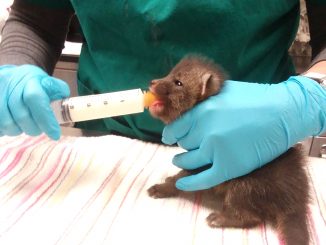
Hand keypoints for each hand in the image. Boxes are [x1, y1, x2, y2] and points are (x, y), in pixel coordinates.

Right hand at [0, 65, 69, 139]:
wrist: (13, 76)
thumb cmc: (35, 84)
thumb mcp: (51, 84)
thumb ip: (60, 93)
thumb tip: (65, 108)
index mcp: (31, 79)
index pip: (35, 99)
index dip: (45, 120)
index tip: (55, 134)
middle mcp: (11, 84)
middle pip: (21, 116)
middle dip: (33, 128)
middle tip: (38, 129)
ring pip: (7, 123)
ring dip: (18, 130)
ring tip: (24, 126)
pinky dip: (5, 130)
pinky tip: (12, 126)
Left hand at [162, 76, 325, 190]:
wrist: (284, 112)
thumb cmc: (256, 98)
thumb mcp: (224, 91)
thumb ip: (204, 100)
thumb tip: (188, 107)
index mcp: (203, 111)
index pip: (175, 128)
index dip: (170, 135)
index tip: (169, 138)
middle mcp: (206, 131)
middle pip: (184, 143)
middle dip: (185, 143)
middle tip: (190, 144)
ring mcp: (216, 150)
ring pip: (190, 159)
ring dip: (183, 160)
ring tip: (181, 160)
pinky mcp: (229, 166)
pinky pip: (203, 179)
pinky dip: (190, 183)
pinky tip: (181, 183)